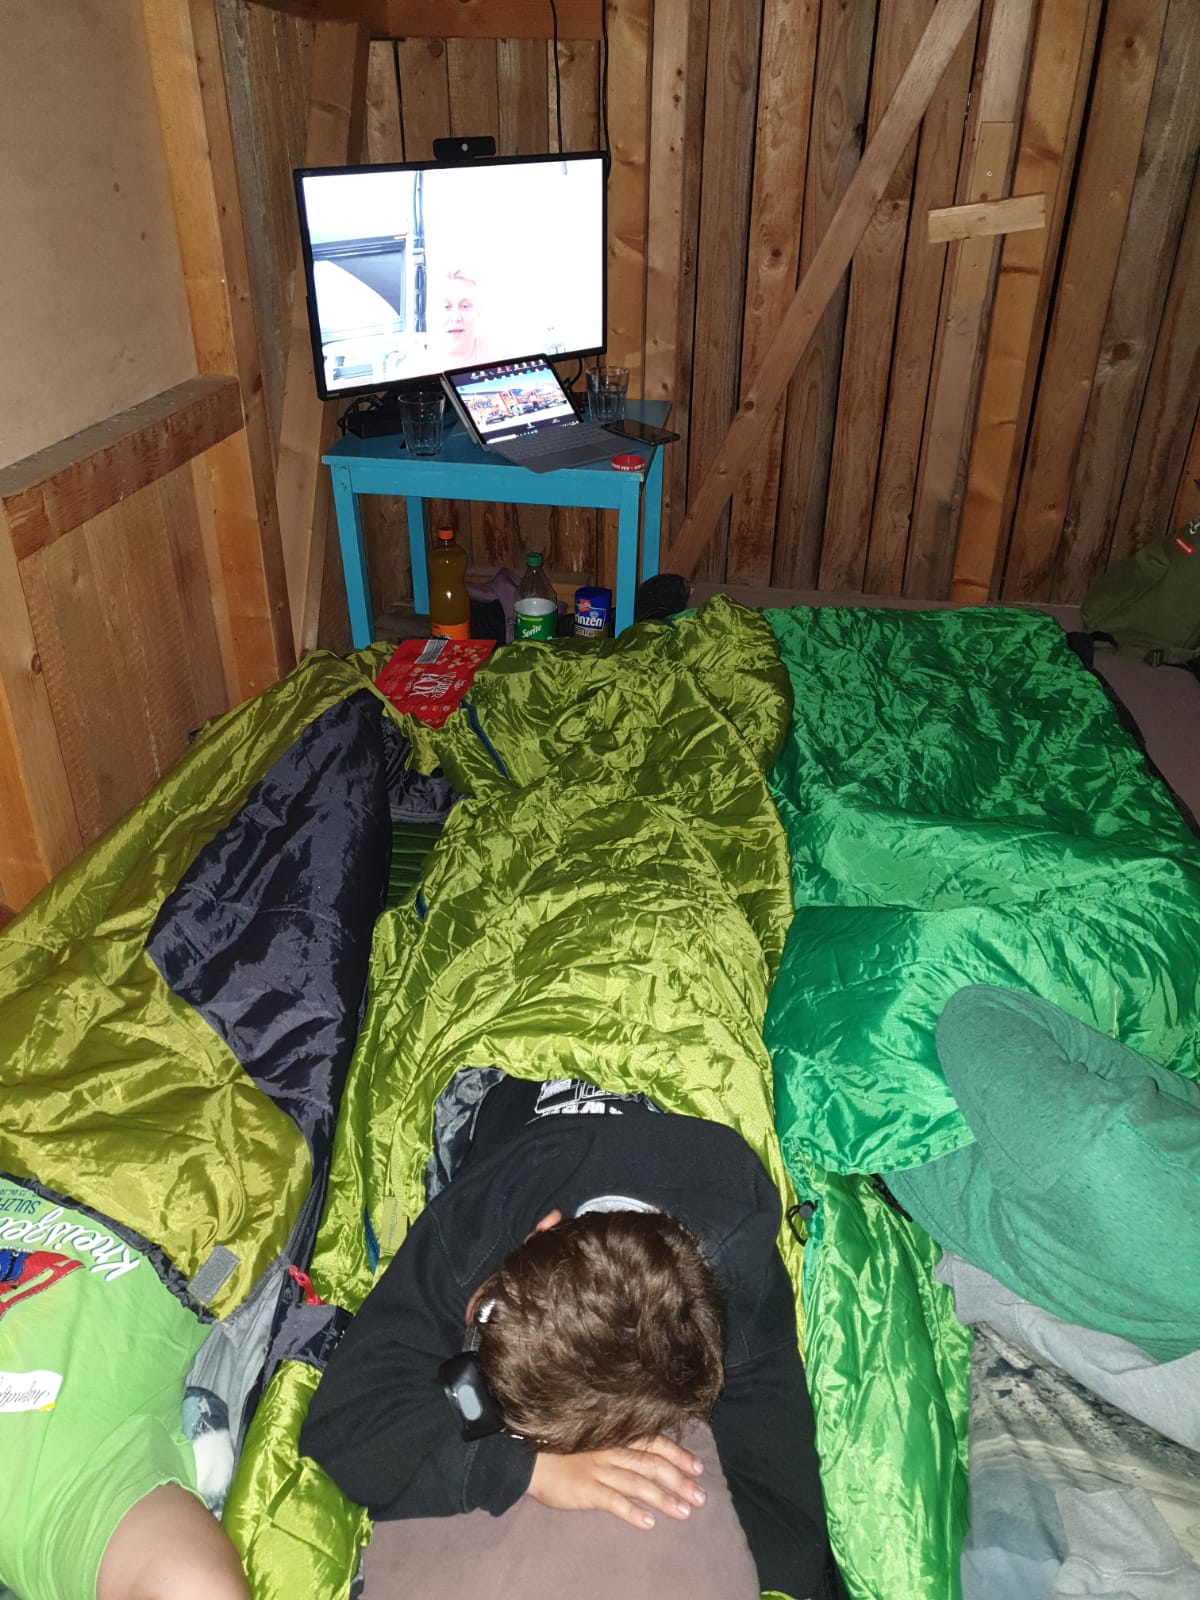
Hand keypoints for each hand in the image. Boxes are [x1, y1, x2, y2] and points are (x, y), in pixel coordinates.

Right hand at [527, 1434, 705, 1529]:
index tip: (698, 1468)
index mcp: (616, 1436)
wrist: (530, 1457)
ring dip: (664, 1498)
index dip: (678, 1455)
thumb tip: (648, 1454)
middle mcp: (612, 1450)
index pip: (654, 1443)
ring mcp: (600, 1470)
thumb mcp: (595, 1438)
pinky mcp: (587, 1490)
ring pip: (639, 1484)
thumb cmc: (565, 1447)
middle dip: (679, 1480)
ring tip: (684, 1512)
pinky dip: (633, 1513)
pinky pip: (614, 1502)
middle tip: (700, 1496)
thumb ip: (619, 1444)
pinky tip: (649, 1524)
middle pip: (653, 1464)